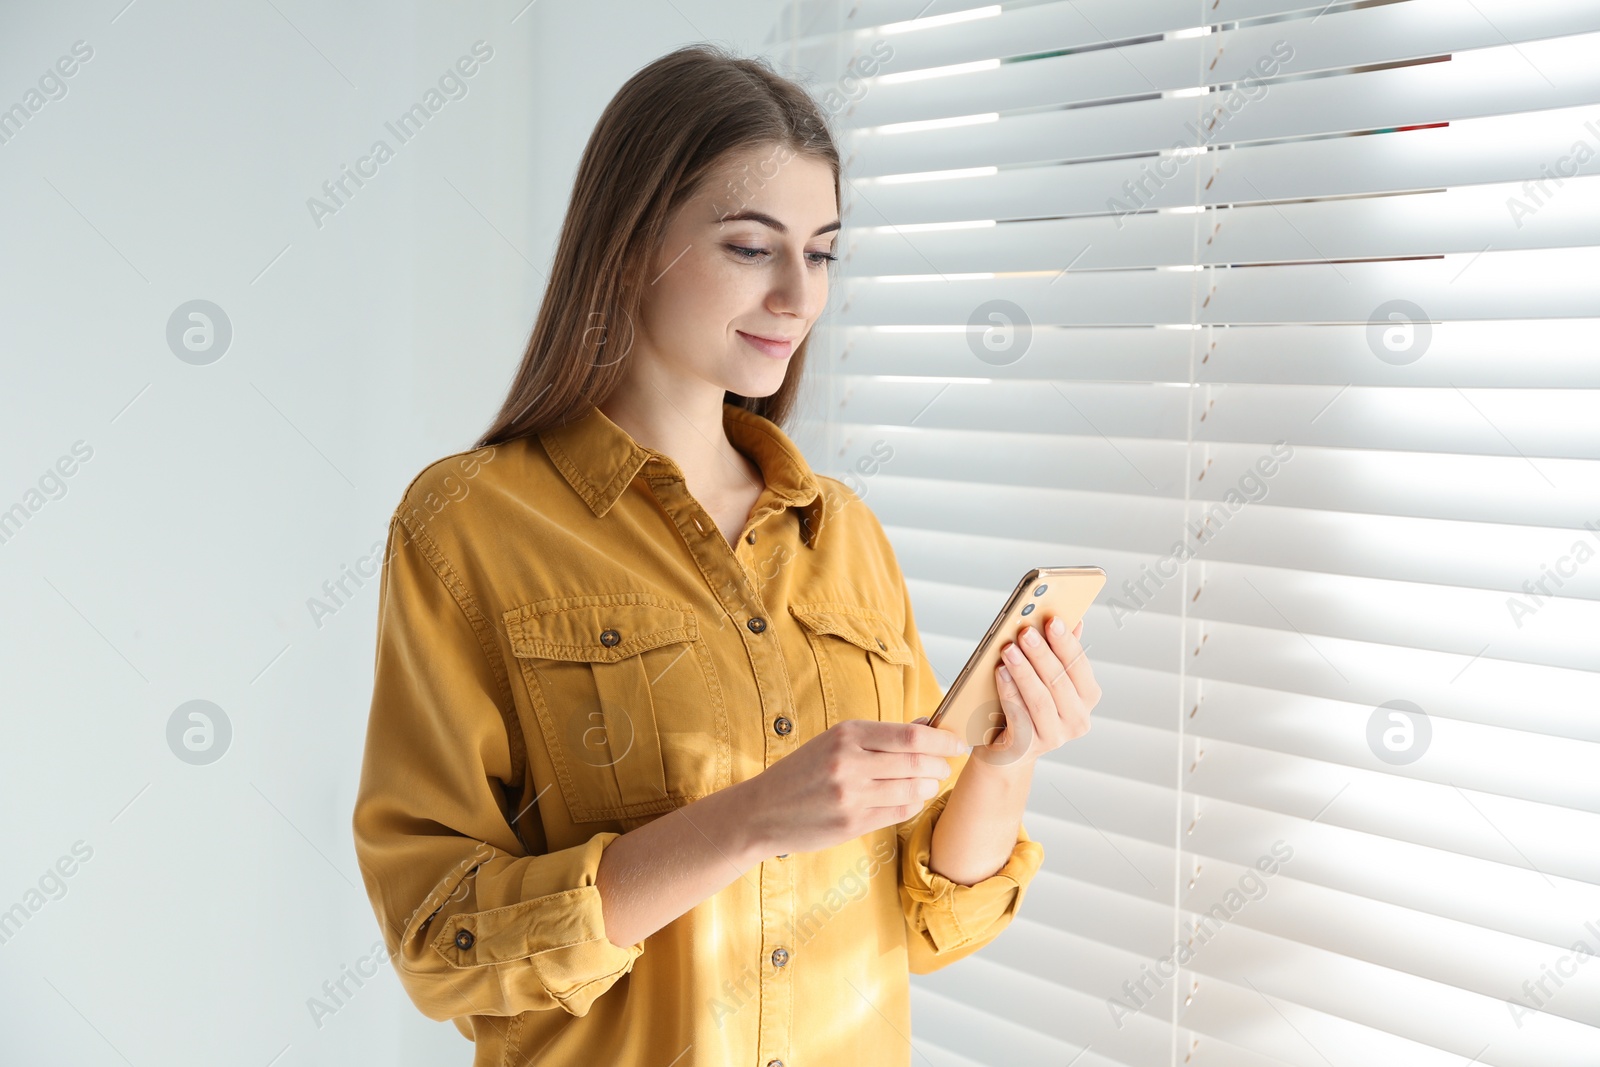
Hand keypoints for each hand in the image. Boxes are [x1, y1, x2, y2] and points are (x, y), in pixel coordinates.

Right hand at [740, 719, 968, 856]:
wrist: (762, 811)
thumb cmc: (802, 772)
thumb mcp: (835, 741)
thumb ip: (881, 735)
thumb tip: (927, 726)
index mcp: (846, 734)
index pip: (909, 736)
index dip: (942, 740)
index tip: (957, 742)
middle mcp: (849, 763)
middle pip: (916, 763)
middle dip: (939, 764)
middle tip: (945, 764)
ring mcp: (851, 796)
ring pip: (912, 789)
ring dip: (928, 785)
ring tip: (927, 781)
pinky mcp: (853, 823)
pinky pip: (900, 811)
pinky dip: (912, 803)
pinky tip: (909, 797)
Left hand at [965, 616, 1100, 769]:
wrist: (1006, 749)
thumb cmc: (1026, 704)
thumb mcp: (1044, 678)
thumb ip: (1059, 652)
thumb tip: (1073, 620)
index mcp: (1087, 698)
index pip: (1079, 666)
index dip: (1066, 642)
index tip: (1052, 620)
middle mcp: (1078, 720)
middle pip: (1060, 682)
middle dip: (1041, 654)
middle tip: (1025, 632)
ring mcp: (1055, 737)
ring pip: (1040, 699)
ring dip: (1023, 671)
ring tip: (1008, 649)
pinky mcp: (1029, 747)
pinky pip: (1019, 715)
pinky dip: (1009, 691)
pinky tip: (1000, 672)